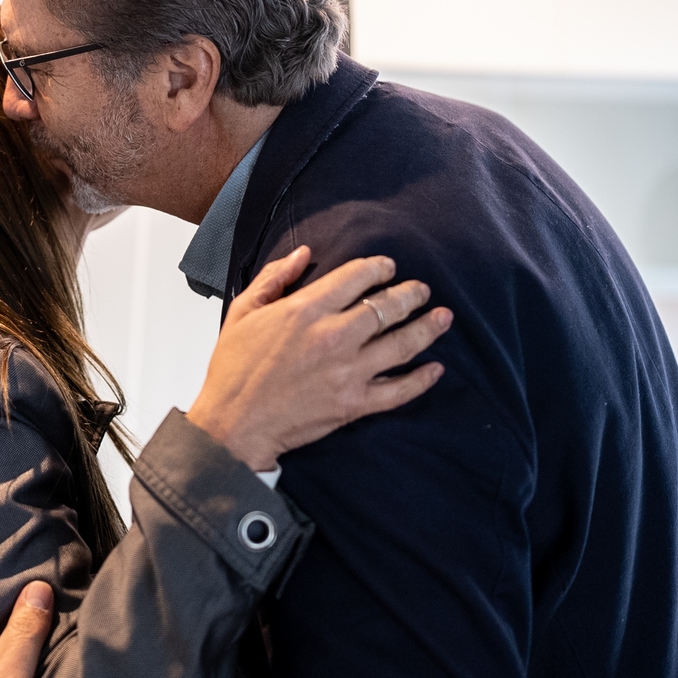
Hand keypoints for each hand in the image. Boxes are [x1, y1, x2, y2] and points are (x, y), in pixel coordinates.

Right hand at [187, 247, 451, 470]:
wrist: (234, 422)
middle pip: (386, 307)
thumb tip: (303, 254)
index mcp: (306, 310)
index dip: (377, 268)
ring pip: (401, 344)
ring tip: (443, 317)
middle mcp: (333, 337)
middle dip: (410, 294)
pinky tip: (436, 369)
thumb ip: (274, 278)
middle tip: (422, 289)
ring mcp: (348, 372)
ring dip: (427, 328)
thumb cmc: (233, 368)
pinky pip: (398, 391)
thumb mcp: (243, 311)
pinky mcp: (354, 404)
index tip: (388, 267)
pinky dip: (421, 380)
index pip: (355, 278)